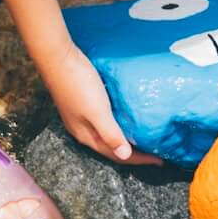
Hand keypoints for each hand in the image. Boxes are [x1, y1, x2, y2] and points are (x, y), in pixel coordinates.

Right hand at [41, 44, 160, 165]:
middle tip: (154, 152)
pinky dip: (119, 124)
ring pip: (108, 134)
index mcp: (86, 135)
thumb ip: (110, 133)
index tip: (159, 160)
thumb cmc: (78, 84)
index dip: (138, 159)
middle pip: (111, 147)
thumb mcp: (97, 111)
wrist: (58, 58)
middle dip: (133, 152)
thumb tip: (125, 156)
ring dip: (125, 138)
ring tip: (144, 138)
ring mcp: (82, 116)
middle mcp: (83, 129)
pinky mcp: (84, 103)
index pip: (116, 154)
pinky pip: (106, 120)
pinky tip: (127, 117)